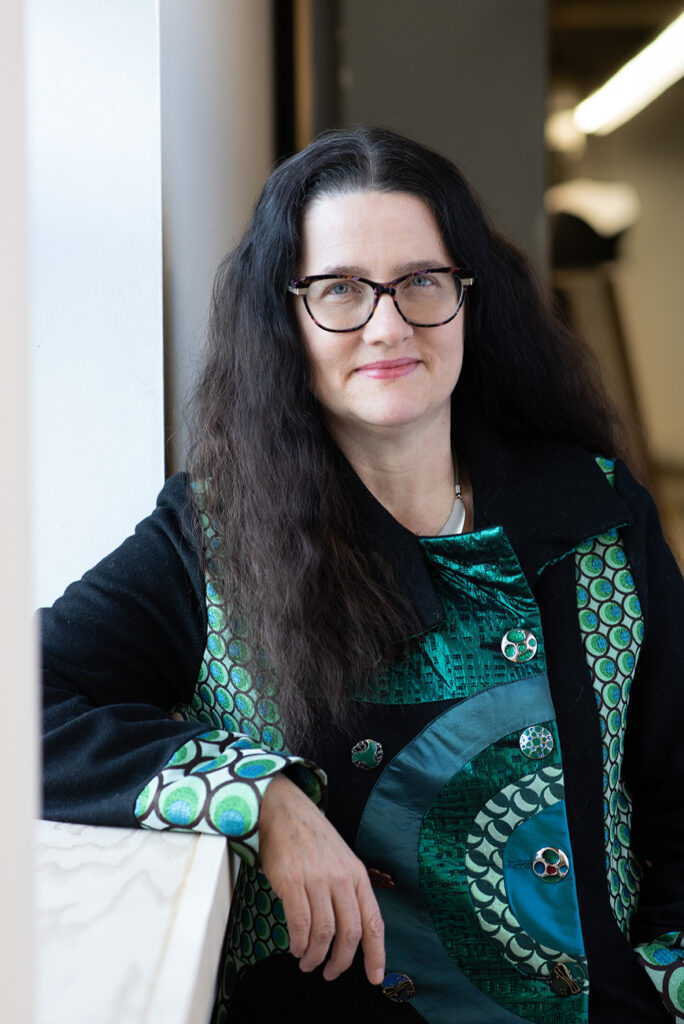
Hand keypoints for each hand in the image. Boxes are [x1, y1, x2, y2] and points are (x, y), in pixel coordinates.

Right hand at [259, 772, 384, 985]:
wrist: (284, 811)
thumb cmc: (313, 841)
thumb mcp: (341, 861)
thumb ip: (347, 893)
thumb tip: (350, 935)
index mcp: (357, 875)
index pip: (373, 921)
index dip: (376, 954)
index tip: (375, 978)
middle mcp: (341, 878)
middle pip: (350, 933)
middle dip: (341, 962)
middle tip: (330, 974)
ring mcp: (316, 879)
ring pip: (324, 933)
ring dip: (316, 956)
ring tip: (308, 962)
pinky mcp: (292, 881)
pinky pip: (300, 924)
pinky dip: (299, 943)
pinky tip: (296, 947)